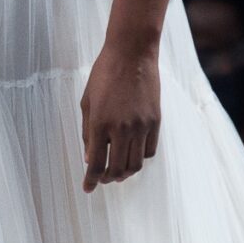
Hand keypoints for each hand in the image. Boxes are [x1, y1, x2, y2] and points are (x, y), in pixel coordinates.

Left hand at [80, 39, 160, 191]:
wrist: (132, 53)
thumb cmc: (104, 74)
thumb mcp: (87, 102)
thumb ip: (87, 133)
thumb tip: (89, 158)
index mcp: (100, 124)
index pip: (96, 164)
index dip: (91, 181)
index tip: (88, 189)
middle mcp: (122, 128)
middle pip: (117, 169)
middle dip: (108, 179)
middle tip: (102, 179)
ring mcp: (141, 126)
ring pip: (135, 164)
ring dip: (124, 172)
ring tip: (117, 170)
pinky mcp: (155, 121)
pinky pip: (149, 150)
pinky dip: (139, 157)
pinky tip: (131, 153)